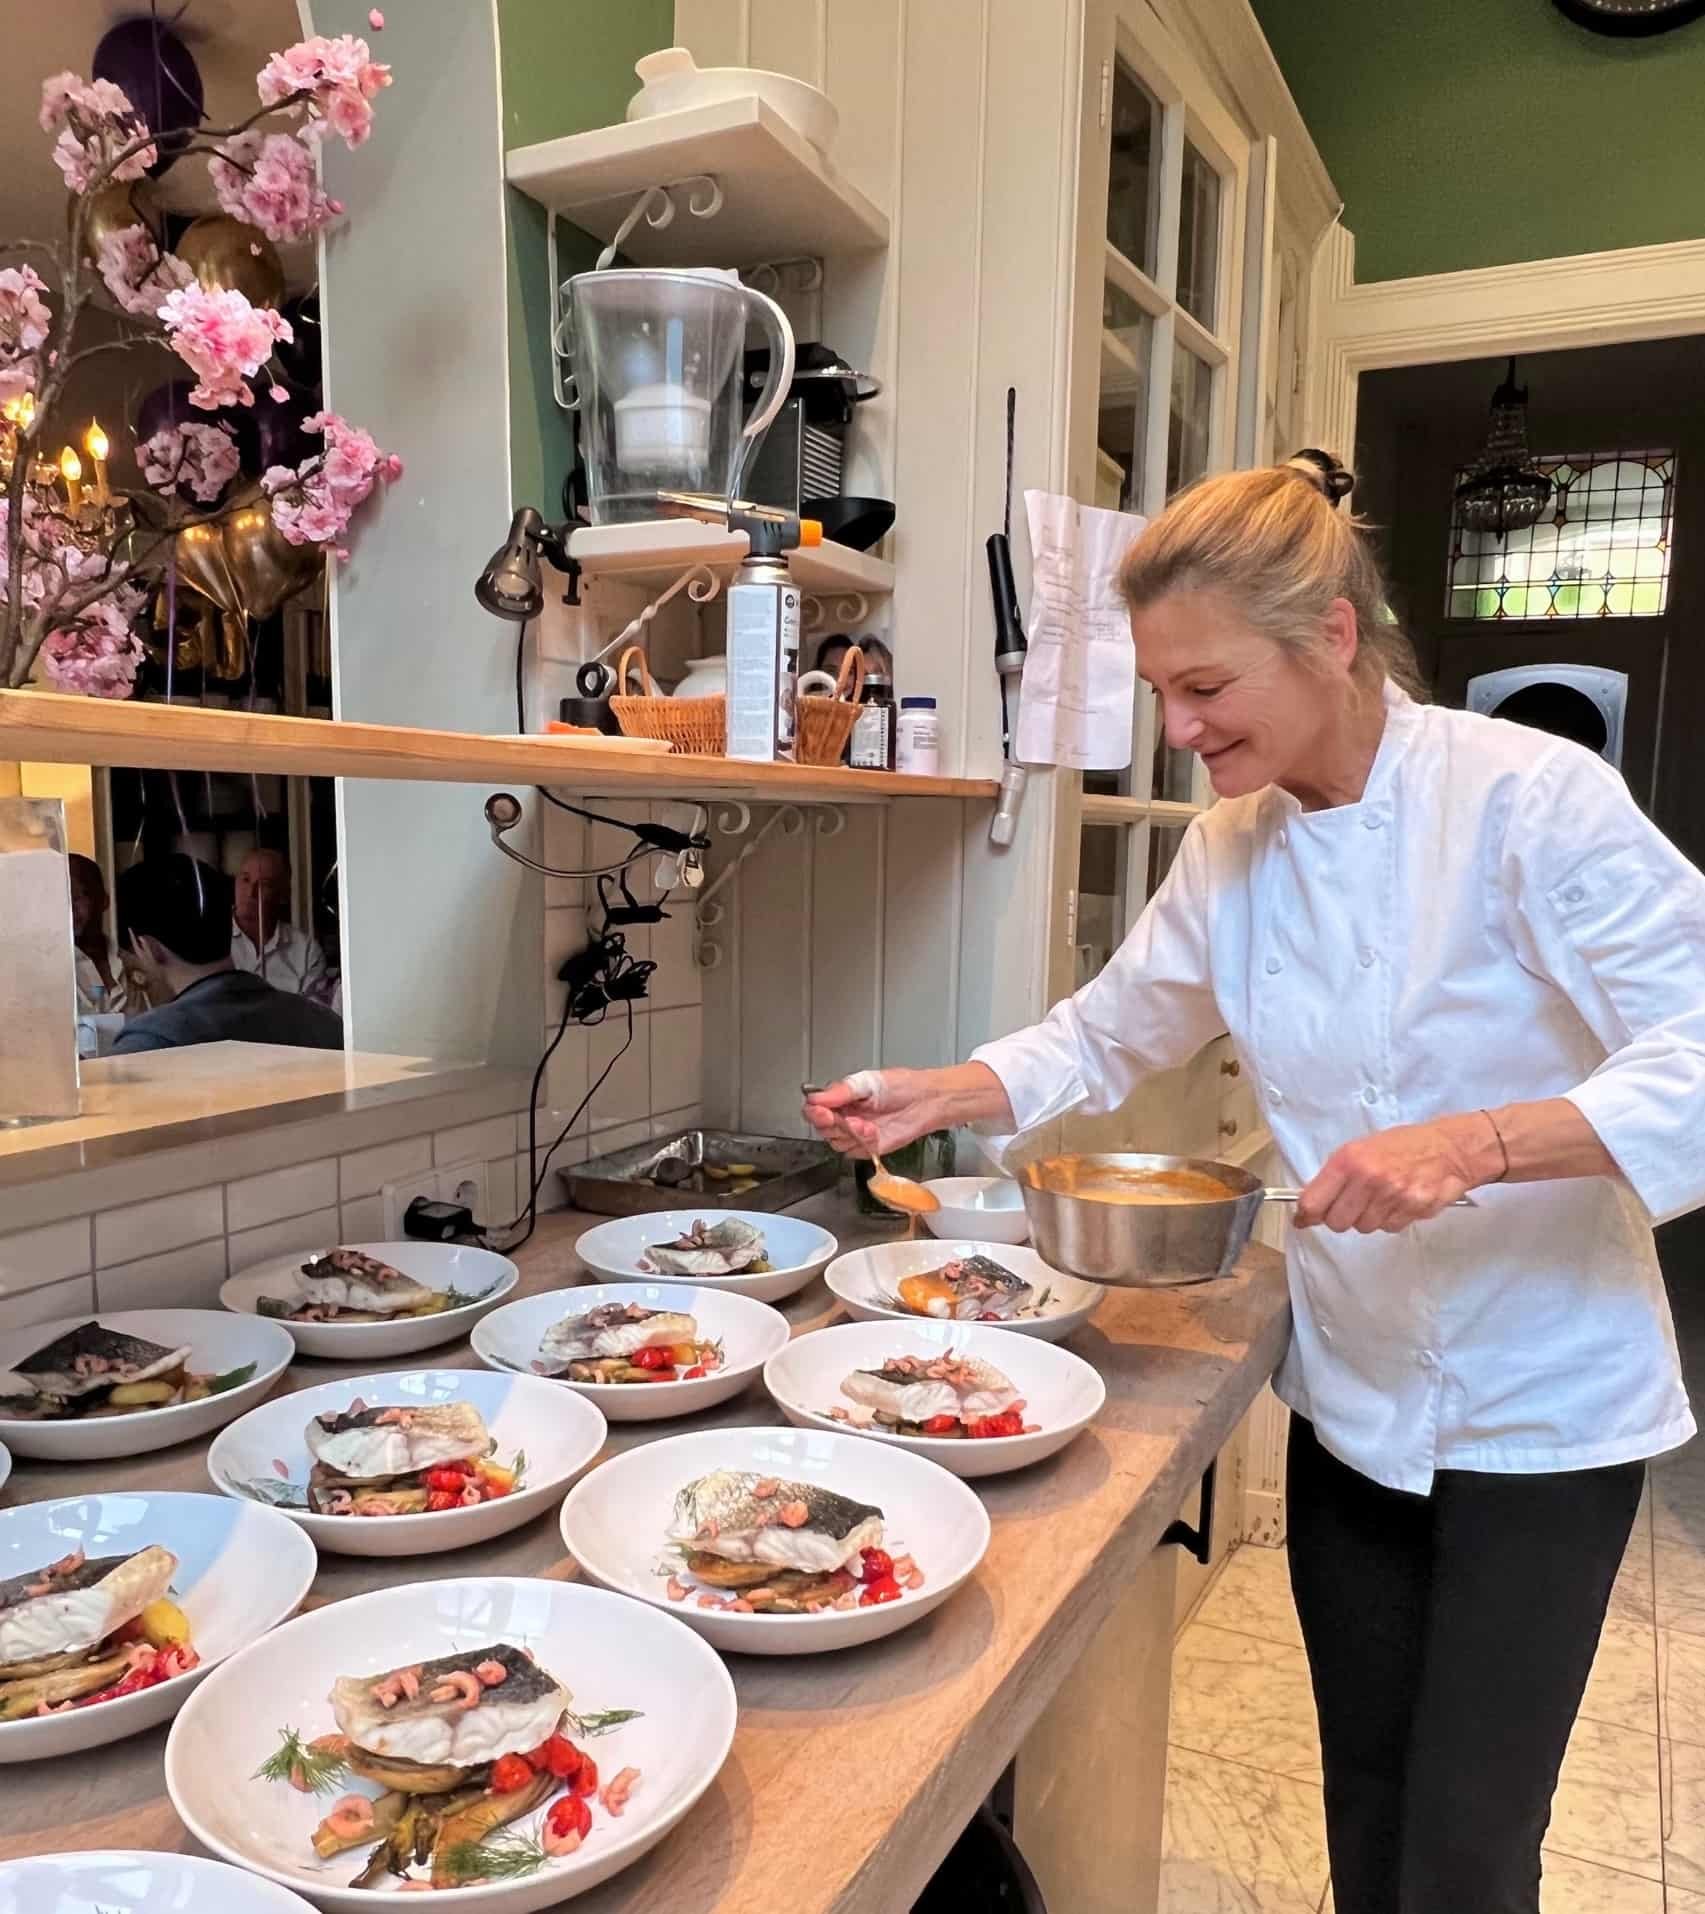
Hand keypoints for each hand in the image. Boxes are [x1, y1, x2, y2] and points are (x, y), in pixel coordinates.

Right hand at [803, 1070, 934, 1158]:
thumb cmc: (902, 1086)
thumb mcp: (868, 1081)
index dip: (814, 1112)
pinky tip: (873, 1131)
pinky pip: (854, 1152)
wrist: (926, 1101)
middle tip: (842, 1117)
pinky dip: (862, 1142)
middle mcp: (846, 1116)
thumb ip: (841, 1090)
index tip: (821, 1110)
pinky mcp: (868, 1147)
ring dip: (849, 1134)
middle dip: (830, 1124)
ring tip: (865, 1122)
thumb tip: (816, 1097)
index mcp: (842, 1098)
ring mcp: (857, 1133)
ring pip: (836, 1143)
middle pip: (822, 1129)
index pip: (815, 1109)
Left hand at [1294, 1114, 1500, 1233]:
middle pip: (1336, 1222)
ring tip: (1381, 1197)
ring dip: (1367, 1218)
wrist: (1449, 1149)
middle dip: (1339, 1218)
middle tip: (1351, 1205)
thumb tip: (1311, 1204)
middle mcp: (1368, 1178)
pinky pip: (1388, 1228)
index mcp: (1349, 1160)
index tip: (1303, 1218)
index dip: (1306, 1214)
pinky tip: (1398, 1201)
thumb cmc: (1403, 1146)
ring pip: (1363, 1227)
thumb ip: (1336, 1175)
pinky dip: (1390, 1219)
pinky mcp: (1412, 1209)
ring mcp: (1392, 1195)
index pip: (1313, 1200)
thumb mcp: (1361, 1148)